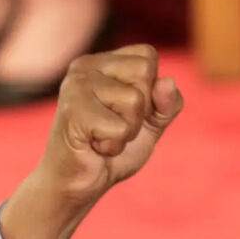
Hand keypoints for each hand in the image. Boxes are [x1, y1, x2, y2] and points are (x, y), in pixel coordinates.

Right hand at [0, 44, 182, 238]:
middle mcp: (86, 65)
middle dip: (140, 111)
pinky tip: (94, 146)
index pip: (148, 56)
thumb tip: (167, 82)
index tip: (127, 111)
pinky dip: (115, 145)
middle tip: (114, 126)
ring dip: (127, 130)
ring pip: (135, 100)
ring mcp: (76, 85)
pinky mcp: (72, 110)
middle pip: (144, 72)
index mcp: (103, 61)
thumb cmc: (112, 149)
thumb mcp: (152, 123)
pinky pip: (120, 127)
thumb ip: (167, 103)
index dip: (150, 91)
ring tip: (104, 136)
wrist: (80, 183)